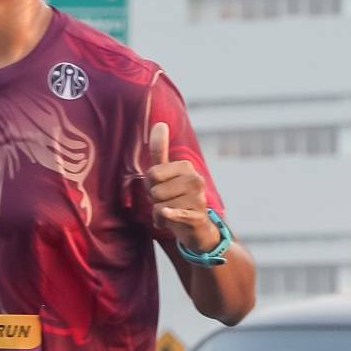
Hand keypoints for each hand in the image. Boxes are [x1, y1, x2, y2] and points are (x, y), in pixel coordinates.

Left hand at [146, 123, 221, 248]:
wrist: (196, 228)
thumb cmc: (176, 197)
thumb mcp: (167, 174)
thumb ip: (160, 150)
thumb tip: (160, 123)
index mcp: (186, 167)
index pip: (152, 174)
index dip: (151, 186)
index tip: (163, 189)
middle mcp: (195, 180)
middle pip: (154, 190)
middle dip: (155, 202)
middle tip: (168, 204)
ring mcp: (198, 199)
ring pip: (160, 206)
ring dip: (161, 216)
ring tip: (173, 215)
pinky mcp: (197, 217)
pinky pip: (174, 213)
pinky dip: (169, 215)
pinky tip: (168, 214)